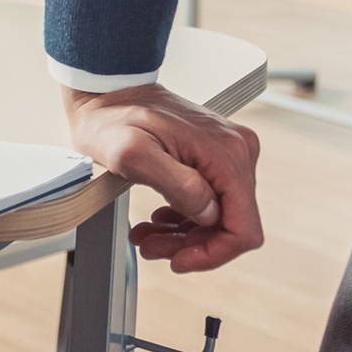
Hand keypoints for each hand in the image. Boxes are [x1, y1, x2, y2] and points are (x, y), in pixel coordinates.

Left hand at [62, 84, 264, 272]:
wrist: (108, 90)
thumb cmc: (113, 119)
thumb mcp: (133, 154)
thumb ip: (177, 185)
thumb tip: (209, 213)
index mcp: (226, 155)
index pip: (243, 228)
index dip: (214, 254)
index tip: (179, 261)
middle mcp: (237, 152)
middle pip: (230, 225)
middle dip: (192, 246)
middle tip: (151, 248)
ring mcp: (228, 153)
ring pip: (219, 216)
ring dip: (185, 235)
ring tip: (148, 237)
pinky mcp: (215, 155)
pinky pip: (211, 200)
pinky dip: (185, 217)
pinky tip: (158, 220)